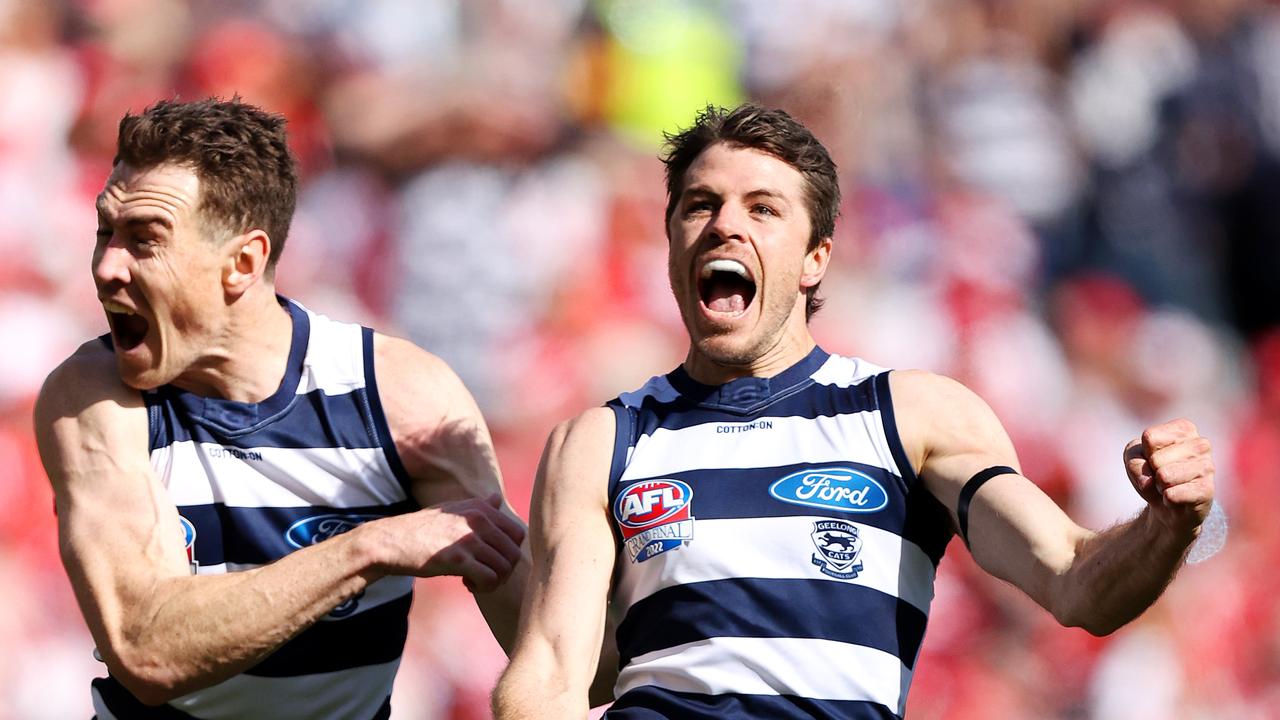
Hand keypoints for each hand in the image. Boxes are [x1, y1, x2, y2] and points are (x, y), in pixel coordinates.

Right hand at [371, 493, 525, 591]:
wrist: (390, 542)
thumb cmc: (421, 528)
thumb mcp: (451, 510)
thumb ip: (478, 506)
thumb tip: (497, 498)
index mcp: (480, 507)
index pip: (518, 533)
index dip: (509, 552)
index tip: (491, 559)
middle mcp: (478, 519)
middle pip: (514, 552)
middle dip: (504, 570)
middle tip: (486, 575)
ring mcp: (468, 538)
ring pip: (505, 567)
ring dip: (494, 581)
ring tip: (475, 581)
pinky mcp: (458, 559)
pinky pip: (489, 579)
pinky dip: (483, 588)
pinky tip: (467, 585)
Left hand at [1124, 419, 1214, 536]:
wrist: (1167, 505)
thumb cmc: (1151, 474)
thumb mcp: (1133, 459)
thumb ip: (1133, 460)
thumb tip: (1149, 481)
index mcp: (1184, 429)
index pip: (1149, 437)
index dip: (1144, 453)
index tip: (1153, 459)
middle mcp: (1200, 444)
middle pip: (1156, 459)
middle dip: (1152, 472)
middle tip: (1162, 476)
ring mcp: (1207, 467)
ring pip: (1164, 477)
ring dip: (1160, 486)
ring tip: (1170, 486)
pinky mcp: (1207, 490)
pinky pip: (1171, 495)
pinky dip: (1167, 500)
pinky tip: (1178, 499)